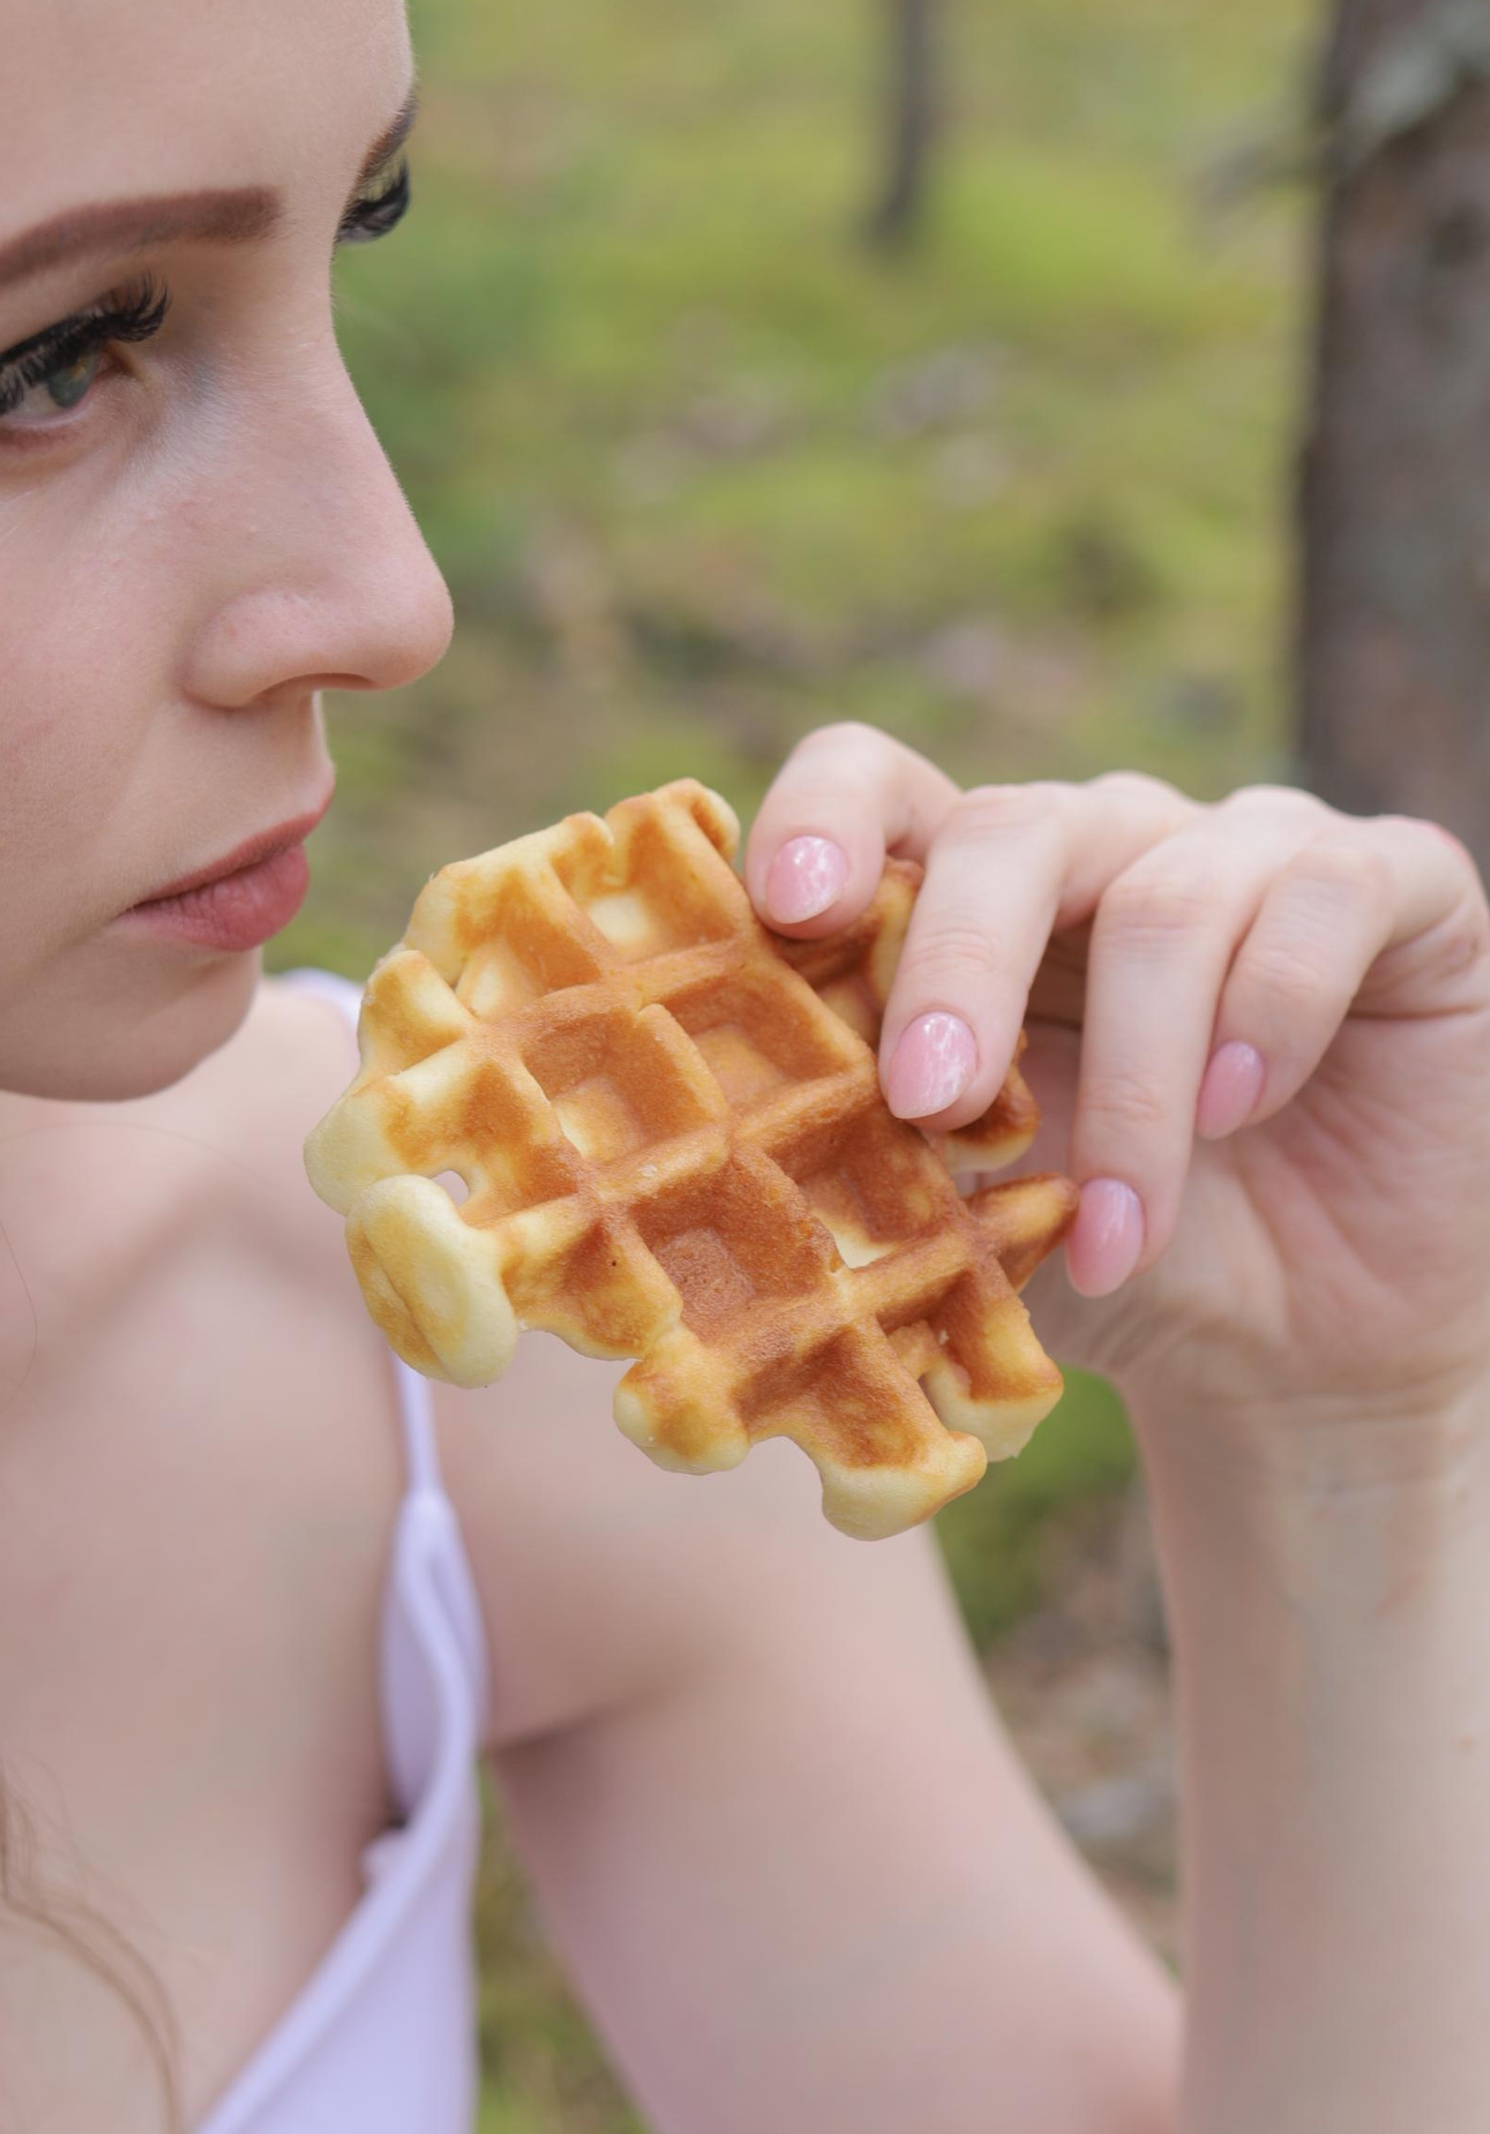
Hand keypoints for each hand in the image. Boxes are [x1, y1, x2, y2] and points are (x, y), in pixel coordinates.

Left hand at [743, 730, 1489, 1427]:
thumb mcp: (973, 1231)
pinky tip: (1240, 1110)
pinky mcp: (1392, 885)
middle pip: (1010, 828)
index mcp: (971, 901)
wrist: (1303, 1349)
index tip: (790, 908)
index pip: (879, 784)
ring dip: (1134, 1086)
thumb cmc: (1109, 1266)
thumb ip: (873, 1175)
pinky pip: (1324, 893)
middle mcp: (1103, 847)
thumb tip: (742, 1172)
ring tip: (1115, 1228)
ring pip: (1169, 896)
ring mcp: (1247, 851)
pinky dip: (1270, 1011)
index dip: (826, 817)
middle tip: (927, 1102)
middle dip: (959, 968)